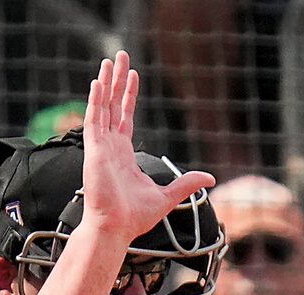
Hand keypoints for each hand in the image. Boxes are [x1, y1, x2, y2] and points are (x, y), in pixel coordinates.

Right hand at [76, 53, 215, 246]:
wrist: (116, 229)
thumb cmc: (134, 218)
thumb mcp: (167, 195)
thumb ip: (185, 183)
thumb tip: (210, 178)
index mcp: (123, 153)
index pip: (125, 116)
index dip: (128, 95)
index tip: (133, 75)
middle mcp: (110, 146)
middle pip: (112, 104)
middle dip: (116, 79)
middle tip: (119, 55)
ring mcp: (100, 147)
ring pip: (102, 106)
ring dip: (105, 83)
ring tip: (109, 60)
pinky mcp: (94, 151)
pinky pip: (93, 120)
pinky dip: (95, 101)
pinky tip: (98, 83)